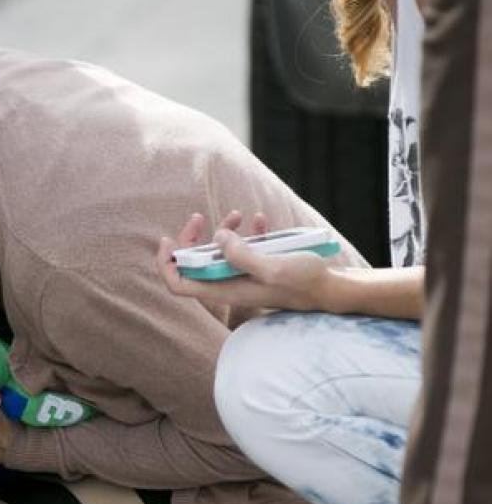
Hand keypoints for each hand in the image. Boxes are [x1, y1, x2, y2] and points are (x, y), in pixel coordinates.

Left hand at [157, 211, 335, 312]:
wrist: (335, 289)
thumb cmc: (306, 281)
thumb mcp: (273, 267)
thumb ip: (242, 255)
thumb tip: (218, 237)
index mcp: (226, 290)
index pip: (179, 285)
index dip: (167, 264)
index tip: (168, 240)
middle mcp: (230, 285)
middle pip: (194, 266)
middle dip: (191, 240)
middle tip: (198, 218)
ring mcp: (244, 277)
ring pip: (219, 254)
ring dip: (222, 231)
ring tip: (237, 214)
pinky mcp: (259, 268)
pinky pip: (243, 250)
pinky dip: (246, 234)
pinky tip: (258, 220)